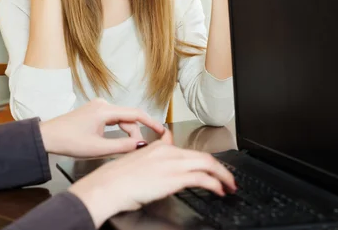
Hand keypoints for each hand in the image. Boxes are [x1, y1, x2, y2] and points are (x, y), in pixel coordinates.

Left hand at [39, 98, 164, 157]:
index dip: (151, 122)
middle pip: (129, 118)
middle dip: (136, 133)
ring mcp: (98, 107)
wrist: (48, 137)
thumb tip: (142, 146)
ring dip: (127, 133)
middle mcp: (102, 104)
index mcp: (104, 110)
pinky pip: (113, 120)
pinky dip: (118, 130)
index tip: (163, 131)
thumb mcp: (98, 149)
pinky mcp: (94, 112)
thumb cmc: (68, 141)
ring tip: (127, 149)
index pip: (135, 114)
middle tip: (139, 150)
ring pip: (121, 120)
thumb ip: (122, 147)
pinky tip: (118, 142)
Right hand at [68, 130, 236, 227]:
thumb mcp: (135, 163)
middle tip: (228, 179)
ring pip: (207, 163)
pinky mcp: (174, 177)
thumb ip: (150, 160)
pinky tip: (219, 190)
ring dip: (222, 175)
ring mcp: (172, 163)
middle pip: (203, 156)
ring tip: (229, 185)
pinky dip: (215, 183)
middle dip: (220, 168)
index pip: (188, 150)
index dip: (203, 159)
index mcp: (158, 147)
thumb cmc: (116, 179)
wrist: (108, 186)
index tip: (211, 166)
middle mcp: (167, 152)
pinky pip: (202, 178)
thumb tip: (158, 163)